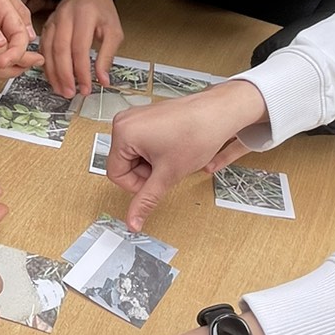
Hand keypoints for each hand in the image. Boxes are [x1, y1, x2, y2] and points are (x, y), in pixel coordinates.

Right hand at [40, 0, 122, 96]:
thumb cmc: (101, 10)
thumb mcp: (114, 31)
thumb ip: (108, 56)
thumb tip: (103, 80)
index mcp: (84, 16)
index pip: (80, 48)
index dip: (81, 71)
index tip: (86, 88)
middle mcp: (65, 18)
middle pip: (60, 50)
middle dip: (64, 75)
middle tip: (71, 93)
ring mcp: (52, 21)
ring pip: (48, 50)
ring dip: (53, 74)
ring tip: (61, 90)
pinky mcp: (46, 27)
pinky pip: (43, 49)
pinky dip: (46, 65)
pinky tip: (53, 78)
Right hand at [107, 78, 267, 230]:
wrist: (218, 113)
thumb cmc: (197, 134)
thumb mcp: (167, 174)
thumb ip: (146, 200)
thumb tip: (132, 221)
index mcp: (123, 132)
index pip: (115, 174)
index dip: (137, 184)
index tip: (156, 180)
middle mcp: (125, 121)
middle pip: (124, 164)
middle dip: (146, 171)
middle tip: (167, 166)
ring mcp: (136, 117)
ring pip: (135, 155)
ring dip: (152, 162)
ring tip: (173, 155)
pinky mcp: (147, 116)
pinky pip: (143, 143)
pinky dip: (156, 152)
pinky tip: (173, 147)